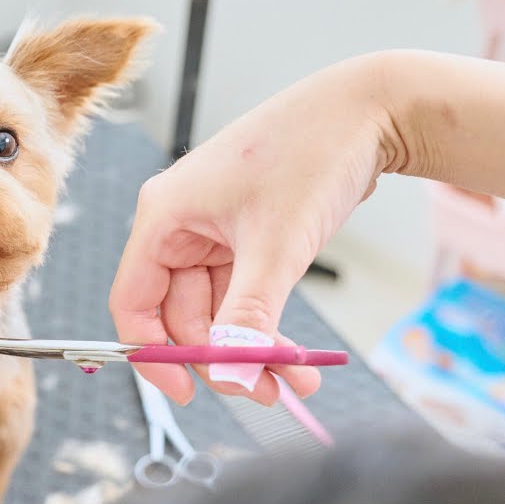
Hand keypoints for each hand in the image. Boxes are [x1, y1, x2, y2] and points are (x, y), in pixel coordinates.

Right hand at [110, 54, 395, 404]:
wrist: (371, 109)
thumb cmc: (311, 154)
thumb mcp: (275, 247)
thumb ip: (246, 318)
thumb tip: (228, 378)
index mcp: (163, 216)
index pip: (133, 302)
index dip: (153, 354)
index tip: (187, 394)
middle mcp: (180, 224)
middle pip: (181, 316)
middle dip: (224, 357)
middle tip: (269, 394)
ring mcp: (215, 230)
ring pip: (220, 311)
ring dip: (254, 349)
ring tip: (299, 382)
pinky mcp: (249, 234)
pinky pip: (246, 295)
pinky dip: (269, 326)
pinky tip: (301, 357)